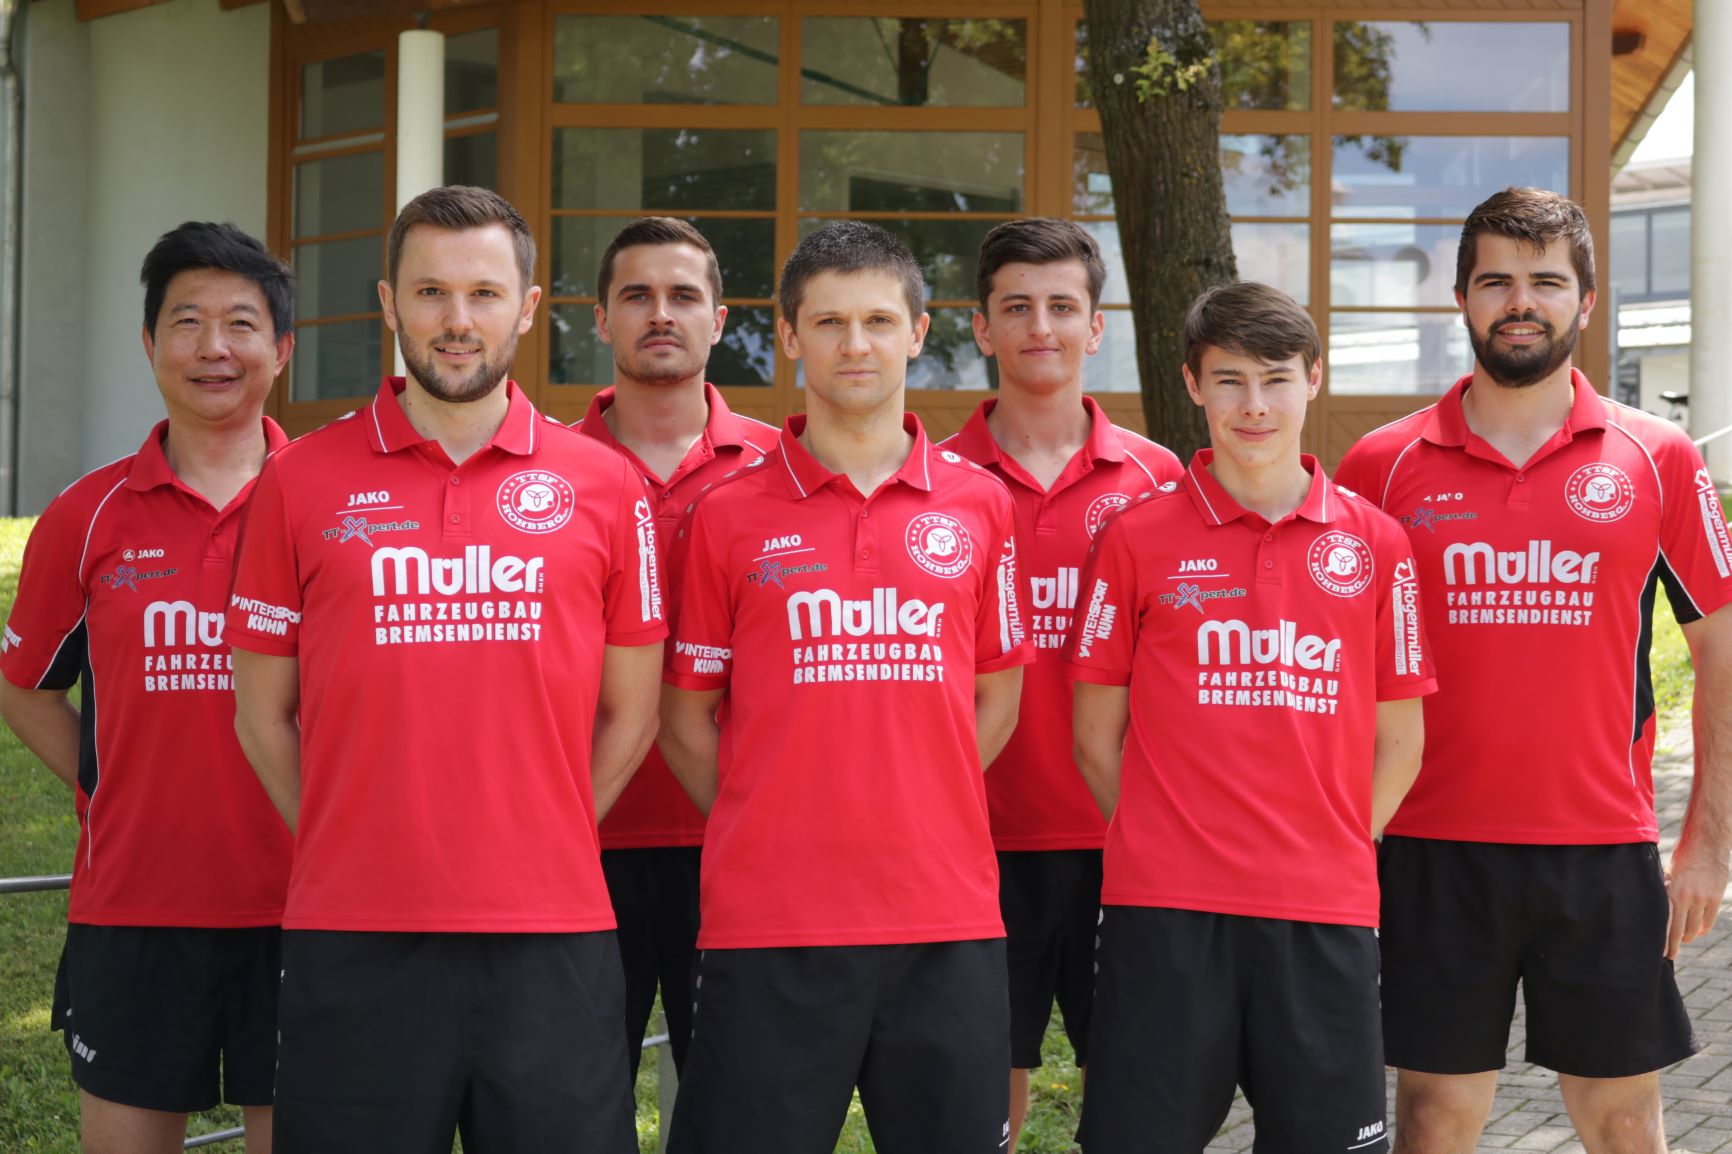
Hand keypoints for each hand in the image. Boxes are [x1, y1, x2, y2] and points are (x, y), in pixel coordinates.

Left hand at [1663, 840, 1729, 959]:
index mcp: (1669, 891)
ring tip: (1684, 939)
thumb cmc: (1682, 857)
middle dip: (1674, 945)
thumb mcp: (1666, 873)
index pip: (1665, 922)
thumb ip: (1665, 892)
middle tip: (1670, 954)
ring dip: (1689, 937)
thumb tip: (1658, 911)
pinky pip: (1708, 921)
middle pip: (1679, 930)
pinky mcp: (1715, 898)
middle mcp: (1685, 898)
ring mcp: (1702, 899)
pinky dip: (1702, 929)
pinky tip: (1697, 931)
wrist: (1706, 844)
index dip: (1663, 940)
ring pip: (1695, 929)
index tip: (1660, 952)